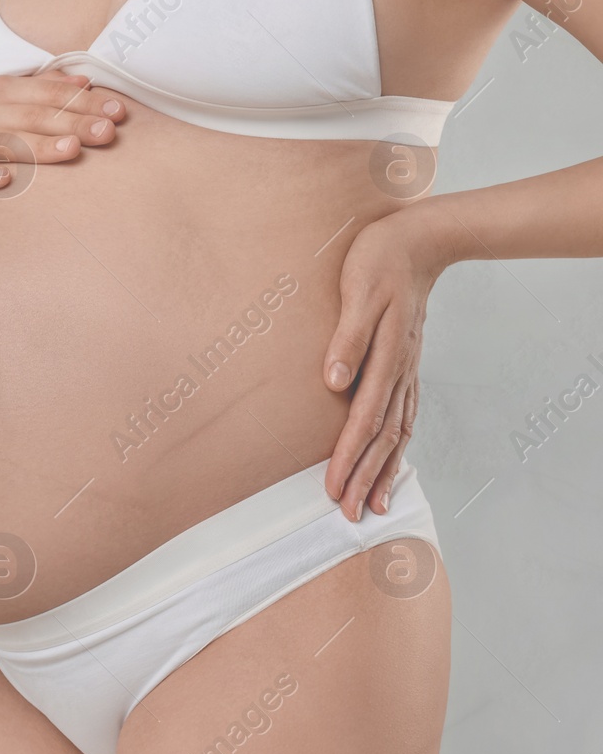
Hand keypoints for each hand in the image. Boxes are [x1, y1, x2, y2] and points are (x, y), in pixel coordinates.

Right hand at [0, 69, 127, 218]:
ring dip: (38, 146)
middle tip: (106, 133)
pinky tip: (6, 179)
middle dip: (72, 123)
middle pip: (32, 116)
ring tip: (71, 150)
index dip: (84, 101)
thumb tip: (84, 82)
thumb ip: (44, 92)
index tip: (118, 113)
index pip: (48, 93)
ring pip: (3, 142)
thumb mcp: (10, 107)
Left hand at [322, 203, 453, 520]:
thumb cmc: (380, 261)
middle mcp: (401, 370)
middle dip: (365, 478)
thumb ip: (347, 338)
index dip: (348, 457)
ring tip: (373, 503)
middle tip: (349, 514)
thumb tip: (334, 382)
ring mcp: (408, 369)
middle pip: (384, 437)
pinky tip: (393, 461)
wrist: (420, 239)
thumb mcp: (357, 292)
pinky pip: (405, 415)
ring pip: (398, 431)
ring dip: (384, 470)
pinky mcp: (407, 364)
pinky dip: (399, 445)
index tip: (333, 488)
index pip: (365, 420)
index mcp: (386, 357)